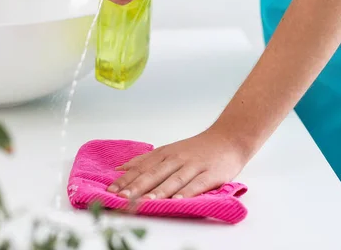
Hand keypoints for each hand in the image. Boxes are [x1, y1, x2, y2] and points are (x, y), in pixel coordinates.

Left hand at [107, 129, 247, 199]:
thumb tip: (121, 168)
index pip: (142, 167)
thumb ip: (146, 160)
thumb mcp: (168, 150)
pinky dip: (187, 193)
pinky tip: (178, 201)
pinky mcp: (211, 174)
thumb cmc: (196, 149)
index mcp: (165, 153)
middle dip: (137, 186)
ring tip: (146, 201)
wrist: (228, 138)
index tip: (112, 190)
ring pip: (174, 179)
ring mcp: (194, 165)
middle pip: (154, 173)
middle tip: (123, 197)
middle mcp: (177, 158)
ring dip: (159, 191)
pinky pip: (198, 184)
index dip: (127, 179)